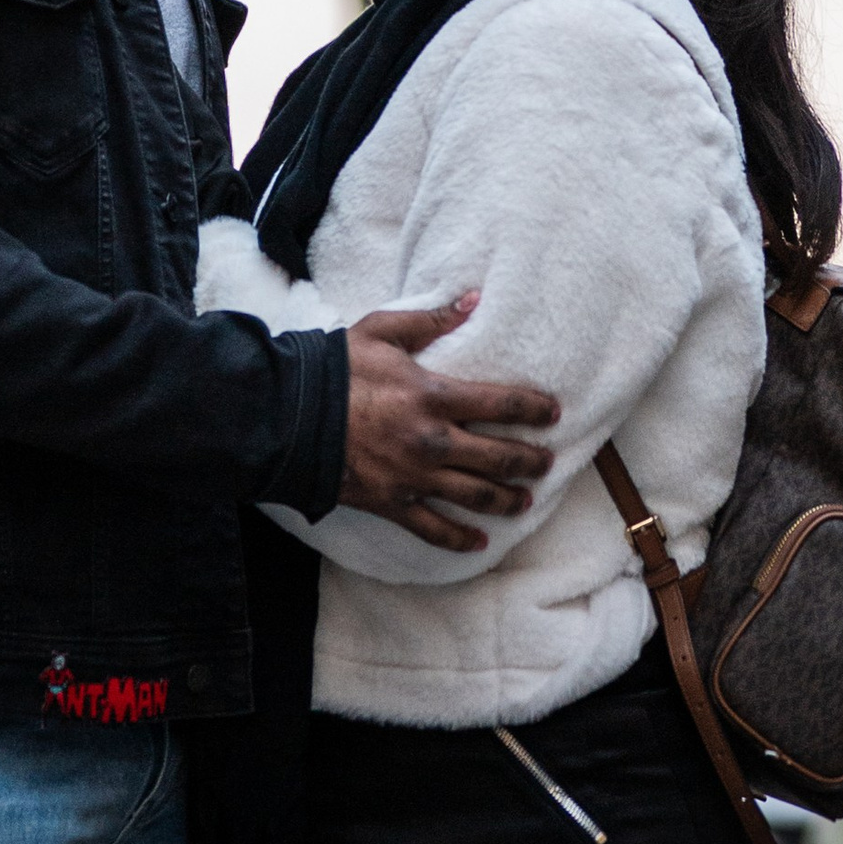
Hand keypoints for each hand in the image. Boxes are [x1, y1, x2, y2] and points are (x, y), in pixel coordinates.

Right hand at [340, 295, 559, 554]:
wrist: (289, 417)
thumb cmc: (336, 369)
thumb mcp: (382, 331)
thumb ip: (431, 319)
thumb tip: (473, 299)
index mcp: (433, 396)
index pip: (501, 405)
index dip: (533, 409)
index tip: (553, 413)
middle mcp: (433, 442)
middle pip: (498, 457)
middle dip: (530, 461)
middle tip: (547, 461)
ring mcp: (414, 478)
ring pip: (475, 497)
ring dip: (506, 500)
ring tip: (524, 501)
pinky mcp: (393, 504)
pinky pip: (434, 529)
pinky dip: (459, 539)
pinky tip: (479, 543)